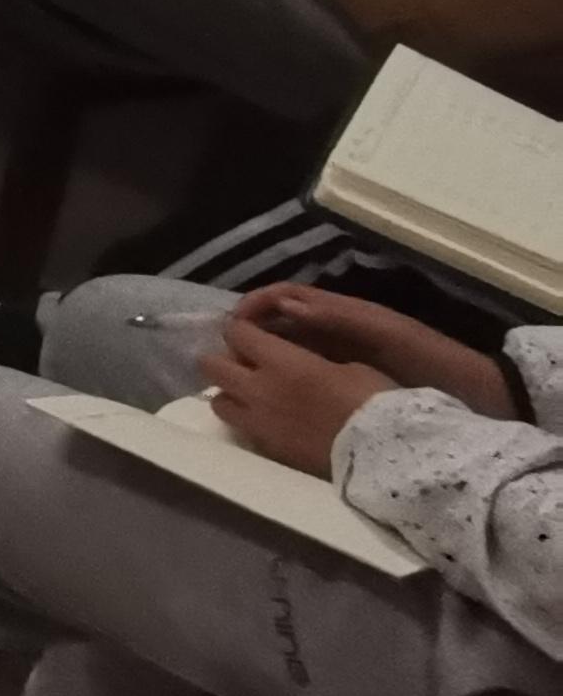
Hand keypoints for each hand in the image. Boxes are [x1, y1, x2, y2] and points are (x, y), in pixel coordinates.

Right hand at [238, 285, 517, 416]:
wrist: (471, 392)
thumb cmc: (427, 359)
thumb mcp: (384, 332)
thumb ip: (338, 317)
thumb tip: (284, 306)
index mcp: (341, 312)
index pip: (283, 297)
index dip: (254, 305)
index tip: (230, 325)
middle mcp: (334, 328)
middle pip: (278, 321)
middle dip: (248, 331)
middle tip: (223, 354)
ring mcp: (339, 355)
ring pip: (286, 348)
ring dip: (260, 356)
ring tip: (237, 376)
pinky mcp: (344, 381)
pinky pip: (303, 373)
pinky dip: (281, 378)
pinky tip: (270, 398)